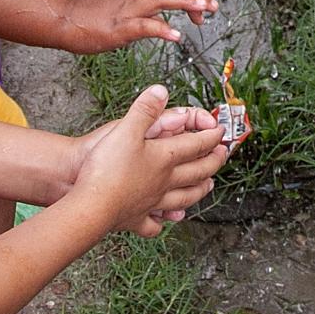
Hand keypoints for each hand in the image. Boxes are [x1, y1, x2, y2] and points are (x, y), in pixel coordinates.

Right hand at [60, 0, 216, 53]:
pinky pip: (144, 25)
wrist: (64, 18)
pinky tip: (175, 36)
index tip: (206, 6)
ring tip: (204, 10)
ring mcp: (128, 11)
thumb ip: (143, 15)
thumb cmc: (90, 18)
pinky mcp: (119, 27)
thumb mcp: (123, 13)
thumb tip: (161, 22)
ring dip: (185, 3)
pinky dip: (161, 29)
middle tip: (214, 6)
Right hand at [70, 86, 230, 232]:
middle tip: (222, 155)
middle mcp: (164, 181)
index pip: (196, 145)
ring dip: (199, 190)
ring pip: (184, 197)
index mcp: (164, 158)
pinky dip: (164, 221)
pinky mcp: (137, 219)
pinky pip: (155, 223)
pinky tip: (167, 220)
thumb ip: (144, 109)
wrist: (92, 206)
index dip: (211, 136)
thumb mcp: (125, 129)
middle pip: (197, 172)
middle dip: (213, 162)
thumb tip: (161, 91)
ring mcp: (153, 203)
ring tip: (208, 186)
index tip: (221, 132)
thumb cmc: (107, 169)